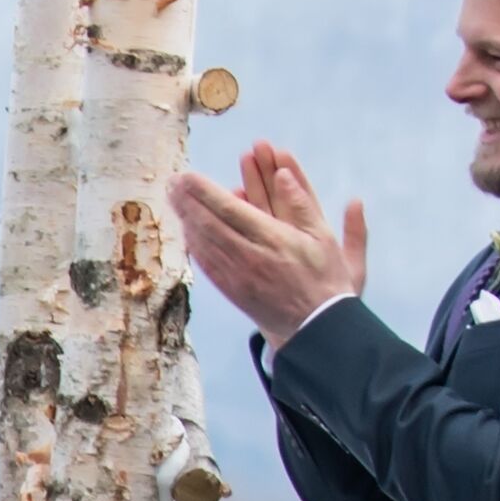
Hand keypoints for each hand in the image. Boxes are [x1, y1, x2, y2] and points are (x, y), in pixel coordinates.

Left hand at [168, 138, 371, 345]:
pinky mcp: (232, 291)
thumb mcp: (325, 236)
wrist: (317, 326)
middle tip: (173, 182)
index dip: (205, 191)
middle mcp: (250, 257)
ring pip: (205, 243)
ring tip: (174, 200)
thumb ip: (303, 204)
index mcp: (273, 239)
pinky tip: (187, 231)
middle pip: (210, 224)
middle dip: (188, 201)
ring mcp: (237, 276)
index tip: (188, 176)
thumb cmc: (326, 279)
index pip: (230, 209)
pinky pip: (207, 265)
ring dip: (187, 219)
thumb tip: (285, 174)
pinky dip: (195, 245)